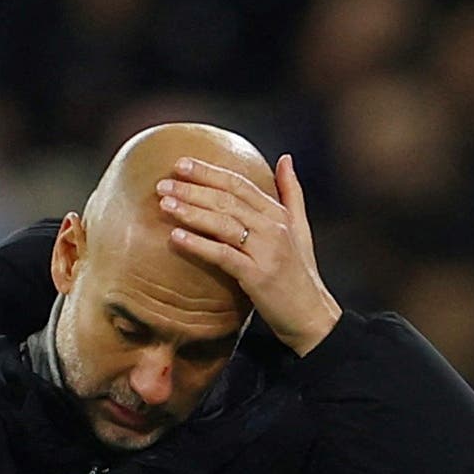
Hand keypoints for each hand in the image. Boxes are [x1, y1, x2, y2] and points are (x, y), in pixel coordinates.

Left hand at [156, 154, 341, 356]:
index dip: (208, 172)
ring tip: (164, 205)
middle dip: (193, 189)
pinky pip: (223, 255)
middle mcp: (273, 228)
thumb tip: (285, 159)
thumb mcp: (300, 229)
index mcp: (279, 215)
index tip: (180, 163)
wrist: (311, 315)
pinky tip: (176, 237)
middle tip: (163, 184)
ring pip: (224, 224)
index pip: (239, 185)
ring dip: (191, 212)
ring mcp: (266, 252)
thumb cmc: (300, 274)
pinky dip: (199, 244)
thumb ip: (292, 193)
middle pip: (227, 200)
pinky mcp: (257, 276)